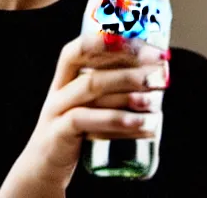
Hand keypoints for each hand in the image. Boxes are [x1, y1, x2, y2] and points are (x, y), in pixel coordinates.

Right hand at [0, 36, 168, 196]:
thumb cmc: (79, 126)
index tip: (143, 43)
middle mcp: (60, 88)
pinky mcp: (58, 134)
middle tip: (160, 70)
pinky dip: (113, 119)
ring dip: (127, 90)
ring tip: (154, 98)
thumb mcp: (94, 102)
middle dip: (130, 67)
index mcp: (68, 75)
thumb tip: (159, 70)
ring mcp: (56, 111)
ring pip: (91, 89)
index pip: (83, 48)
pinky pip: (84, 120)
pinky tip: (138, 122)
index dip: (109, 41)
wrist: (45, 165)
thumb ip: (117, 84)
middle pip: (94, 69)